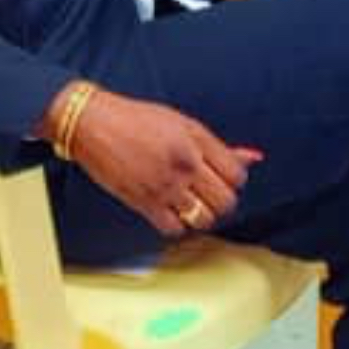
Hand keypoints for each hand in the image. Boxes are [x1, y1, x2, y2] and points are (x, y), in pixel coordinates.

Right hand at [48, 86, 255, 237]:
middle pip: (226, 202)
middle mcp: (184, 163)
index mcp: (196, 140)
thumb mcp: (183, 123)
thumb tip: (254, 158)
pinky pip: (175, 229)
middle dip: (221, 201)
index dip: (232, 180)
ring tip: (190, 204)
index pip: (237, 175)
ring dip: (201, 215)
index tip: (220, 179)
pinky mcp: (144, 202)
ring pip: (204, 219)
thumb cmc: (137, 119)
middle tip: (207, 195)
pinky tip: (171, 211)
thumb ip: (218, 146)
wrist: (94, 124)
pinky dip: (177, 225)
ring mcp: (165, 185)